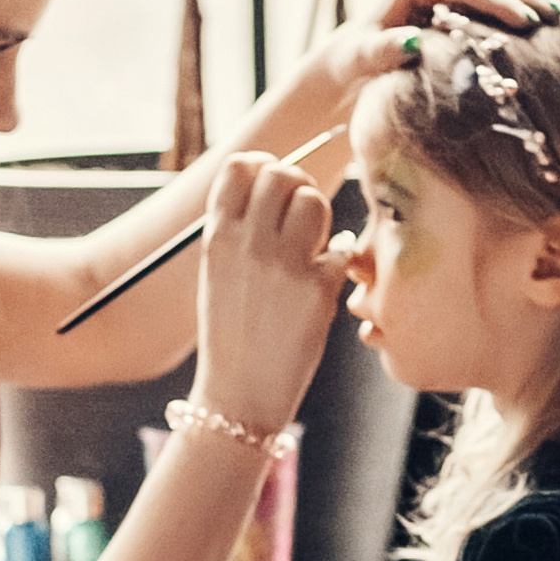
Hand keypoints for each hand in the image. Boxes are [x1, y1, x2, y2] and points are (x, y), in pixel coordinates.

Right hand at [193, 148, 347, 440]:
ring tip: (315, 244)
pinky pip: (342, 246)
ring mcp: (283, 265)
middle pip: (283, 174)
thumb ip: (239, 230)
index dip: (264, 167)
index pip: (241, 165)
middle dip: (298, 186)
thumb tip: (272, 184)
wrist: (239, 394)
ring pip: (314, 200)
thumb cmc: (231, 334)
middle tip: (301, 216)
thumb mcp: (217, 275)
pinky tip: (329, 274)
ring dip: (321, 216)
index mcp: (217, 237)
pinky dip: (342, 256)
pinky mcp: (317, 289)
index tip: (274, 186)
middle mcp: (247, 244)